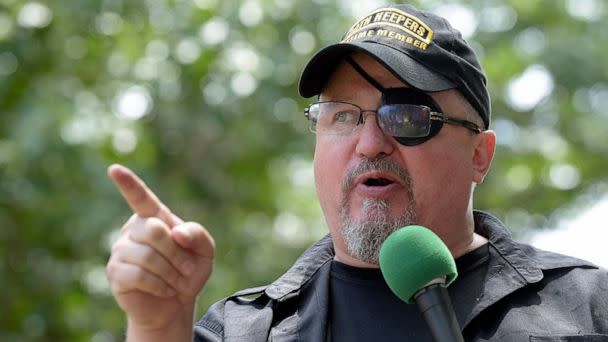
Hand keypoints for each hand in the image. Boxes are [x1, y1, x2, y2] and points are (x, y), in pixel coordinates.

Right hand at [105, 164, 214, 339]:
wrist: (175, 304)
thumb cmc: (189, 272)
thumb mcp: (205, 252)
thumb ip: (198, 234)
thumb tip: (177, 233)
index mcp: (154, 218)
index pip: (140, 197)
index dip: (128, 184)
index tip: (114, 169)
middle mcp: (134, 229)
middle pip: (154, 230)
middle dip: (176, 252)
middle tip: (187, 269)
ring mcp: (121, 250)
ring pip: (147, 256)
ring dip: (170, 272)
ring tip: (176, 282)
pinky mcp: (115, 272)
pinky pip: (137, 275)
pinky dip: (158, 284)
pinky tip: (164, 289)